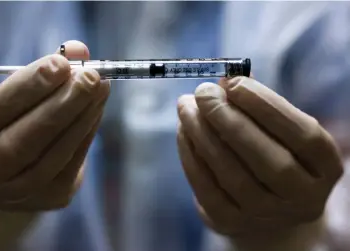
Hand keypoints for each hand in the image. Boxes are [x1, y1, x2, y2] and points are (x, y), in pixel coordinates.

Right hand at [0, 40, 109, 210]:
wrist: (4, 177)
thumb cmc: (3, 127)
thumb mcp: (8, 100)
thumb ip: (40, 74)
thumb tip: (79, 50)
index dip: (28, 87)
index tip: (59, 63)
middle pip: (23, 140)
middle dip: (61, 105)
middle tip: (89, 77)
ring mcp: (16, 194)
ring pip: (53, 156)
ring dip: (81, 118)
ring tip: (99, 89)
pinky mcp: (49, 198)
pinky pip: (72, 163)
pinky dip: (87, 132)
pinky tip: (96, 109)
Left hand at [177, 76, 342, 236]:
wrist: (265, 203)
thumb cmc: (273, 151)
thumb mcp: (278, 129)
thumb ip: (257, 103)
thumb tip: (223, 81)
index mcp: (325, 167)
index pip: (302, 135)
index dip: (266, 106)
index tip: (232, 82)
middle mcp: (302, 197)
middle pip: (268, 160)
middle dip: (229, 120)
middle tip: (203, 93)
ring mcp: (266, 215)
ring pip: (232, 175)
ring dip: (203, 135)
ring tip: (186, 108)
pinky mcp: (231, 222)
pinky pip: (207, 189)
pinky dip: (191, 157)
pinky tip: (184, 132)